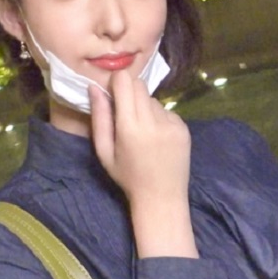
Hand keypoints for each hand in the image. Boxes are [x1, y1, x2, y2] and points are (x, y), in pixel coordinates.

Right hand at [89, 71, 197, 257]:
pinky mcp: (183, 127)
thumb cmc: (127, 176)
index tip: (112, 94)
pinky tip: (156, 138)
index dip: (116, 82)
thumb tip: (94, 88)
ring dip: (144, 107)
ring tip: (142, 131)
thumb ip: (99, 118)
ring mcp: (171, 123)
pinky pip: (166, 110)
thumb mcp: (104, 151)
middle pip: (139, 85)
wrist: (162, 197)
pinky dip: (158, 117)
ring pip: (152, 98)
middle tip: (125, 113)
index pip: (125, 82)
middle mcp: (152, 121)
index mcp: (129, 127)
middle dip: (129, 92)